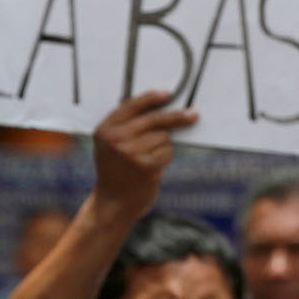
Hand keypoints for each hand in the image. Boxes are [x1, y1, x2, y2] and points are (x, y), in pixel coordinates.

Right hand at [92, 90, 198, 224]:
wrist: (113, 204)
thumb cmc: (116, 172)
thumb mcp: (111, 146)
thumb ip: (127, 127)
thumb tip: (164, 109)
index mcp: (105, 130)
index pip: (132, 105)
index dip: (152, 98)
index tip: (169, 94)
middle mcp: (116, 139)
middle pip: (154, 119)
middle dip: (177, 117)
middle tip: (193, 115)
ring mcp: (131, 152)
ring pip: (163, 137)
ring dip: (163, 147)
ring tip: (148, 160)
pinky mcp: (146, 166)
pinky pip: (167, 151)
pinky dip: (165, 158)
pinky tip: (153, 168)